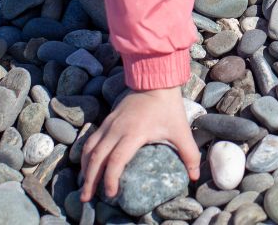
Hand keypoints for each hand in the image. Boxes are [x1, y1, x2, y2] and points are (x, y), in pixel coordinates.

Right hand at [80, 86, 200, 201]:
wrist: (156, 80)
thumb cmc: (168, 106)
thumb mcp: (181, 131)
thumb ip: (189, 154)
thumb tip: (194, 176)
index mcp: (134, 133)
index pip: (115, 160)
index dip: (110, 179)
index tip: (111, 194)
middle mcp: (116, 129)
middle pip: (96, 158)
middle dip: (90, 180)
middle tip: (86, 198)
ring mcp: (109, 123)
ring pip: (89, 148)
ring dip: (85, 168)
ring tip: (84, 185)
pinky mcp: (107, 119)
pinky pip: (91, 139)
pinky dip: (86, 154)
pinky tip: (87, 165)